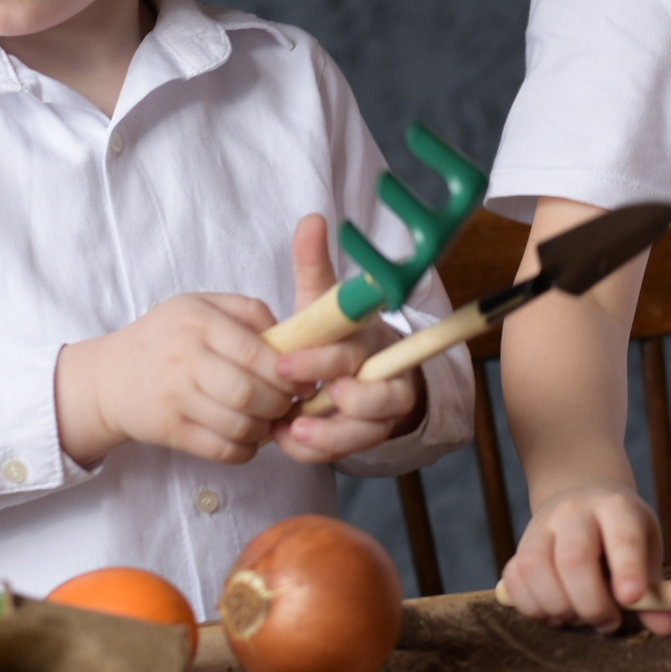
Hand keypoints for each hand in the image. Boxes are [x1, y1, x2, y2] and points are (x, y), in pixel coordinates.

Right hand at [55, 293, 293, 466]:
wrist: (107, 377)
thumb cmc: (165, 338)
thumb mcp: (200, 305)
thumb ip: (247, 311)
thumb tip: (292, 338)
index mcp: (199, 321)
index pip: (258, 353)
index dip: (289, 373)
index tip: (303, 380)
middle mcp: (186, 359)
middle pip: (252, 393)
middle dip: (281, 403)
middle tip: (287, 403)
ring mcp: (176, 398)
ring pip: (240, 426)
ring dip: (265, 429)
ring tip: (268, 420)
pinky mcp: (170, 432)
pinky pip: (221, 450)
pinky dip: (245, 450)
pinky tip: (247, 438)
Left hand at [272, 215, 424, 463]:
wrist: (363, 368)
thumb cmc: (337, 332)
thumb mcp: (323, 299)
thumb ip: (314, 264)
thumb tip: (311, 219)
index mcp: (370, 339)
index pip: (354, 352)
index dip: (322, 362)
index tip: (286, 366)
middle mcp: (385, 376)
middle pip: (375, 399)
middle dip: (335, 408)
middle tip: (294, 411)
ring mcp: (381, 412)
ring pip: (368, 432)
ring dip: (329, 437)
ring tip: (290, 434)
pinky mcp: (368, 436)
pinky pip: (348, 452)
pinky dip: (318, 450)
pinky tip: (286, 441)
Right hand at [498, 485, 670, 636]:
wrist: (581, 500)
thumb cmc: (620, 534)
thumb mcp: (646, 550)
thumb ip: (656, 591)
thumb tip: (667, 628)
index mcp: (616, 509)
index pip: (622, 537)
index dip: (628, 569)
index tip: (631, 599)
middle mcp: (574, 512)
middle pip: (574, 558)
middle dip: (591, 603)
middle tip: (608, 622)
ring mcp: (541, 527)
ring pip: (535, 569)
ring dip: (558, 608)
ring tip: (579, 617)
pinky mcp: (519, 547)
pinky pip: (513, 580)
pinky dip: (531, 607)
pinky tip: (554, 613)